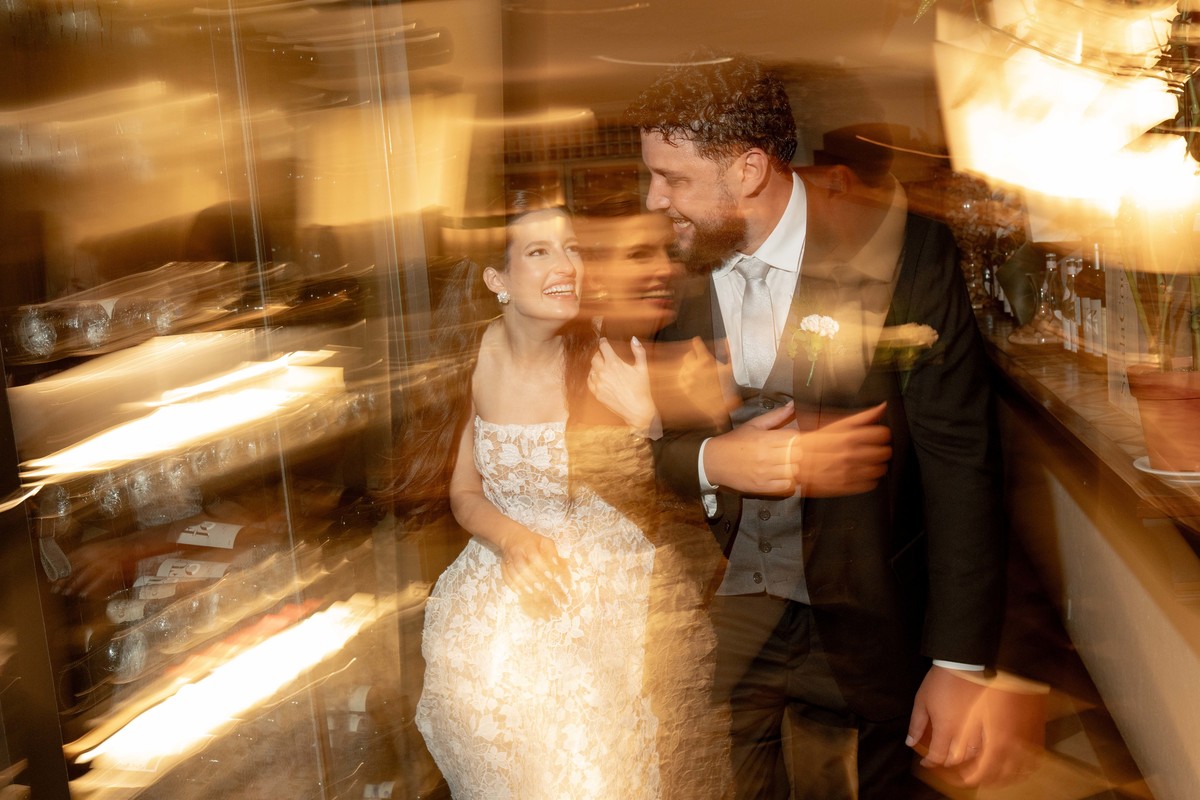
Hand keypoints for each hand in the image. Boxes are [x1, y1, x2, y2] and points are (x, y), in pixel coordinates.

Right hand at [496, 526, 571, 618]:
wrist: (512, 536)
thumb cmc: (533, 541)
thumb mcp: (544, 541)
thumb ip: (552, 552)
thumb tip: (557, 564)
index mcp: (528, 545)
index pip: (534, 556)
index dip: (542, 567)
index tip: (550, 576)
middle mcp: (517, 552)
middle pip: (521, 566)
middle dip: (530, 578)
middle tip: (541, 588)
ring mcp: (508, 559)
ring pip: (512, 572)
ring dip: (521, 583)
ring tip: (531, 592)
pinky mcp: (503, 565)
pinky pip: (506, 576)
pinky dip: (512, 585)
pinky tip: (519, 593)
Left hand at [588, 337, 656, 432]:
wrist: (637, 409)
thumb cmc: (641, 389)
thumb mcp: (643, 368)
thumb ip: (639, 351)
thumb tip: (634, 339)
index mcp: (614, 363)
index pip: (603, 347)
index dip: (603, 342)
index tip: (604, 341)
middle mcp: (604, 372)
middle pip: (595, 357)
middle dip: (599, 353)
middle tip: (603, 354)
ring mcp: (599, 383)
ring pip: (591, 369)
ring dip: (596, 365)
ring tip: (603, 366)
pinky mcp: (597, 393)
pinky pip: (589, 380)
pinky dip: (593, 376)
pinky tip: (599, 377)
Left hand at [678, 337, 738, 424]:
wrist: (717, 407)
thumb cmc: (726, 389)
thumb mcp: (731, 369)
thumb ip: (730, 353)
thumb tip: (728, 340)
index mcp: (705, 360)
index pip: (697, 345)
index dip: (698, 343)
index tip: (697, 341)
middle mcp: (694, 367)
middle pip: (688, 355)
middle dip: (693, 355)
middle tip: (698, 358)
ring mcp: (687, 377)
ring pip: (683, 365)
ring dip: (689, 365)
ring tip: (695, 368)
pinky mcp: (684, 387)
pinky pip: (680, 376)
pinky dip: (684, 375)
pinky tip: (690, 377)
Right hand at [703, 402, 798, 495]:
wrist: (713, 461)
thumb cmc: (733, 442)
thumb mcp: (753, 425)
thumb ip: (775, 416)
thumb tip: (792, 405)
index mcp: (764, 438)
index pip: (794, 437)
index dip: (795, 437)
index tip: (790, 439)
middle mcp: (765, 456)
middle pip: (798, 454)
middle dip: (796, 451)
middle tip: (788, 451)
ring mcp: (764, 473)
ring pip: (794, 470)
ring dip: (792, 466)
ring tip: (784, 464)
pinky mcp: (762, 487)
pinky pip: (787, 486)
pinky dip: (787, 481)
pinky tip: (780, 475)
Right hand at [793, 403, 891, 496]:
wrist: (791, 462)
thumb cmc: (813, 442)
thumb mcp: (836, 424)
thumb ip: (862, 416)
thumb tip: (882, 407)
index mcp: (847, 436)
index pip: (882, 434)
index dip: (883, 434)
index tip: (877, 435)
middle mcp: (849, 455)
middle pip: (884, 452)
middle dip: (882, 449)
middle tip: (873, 448)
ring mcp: (847, 472)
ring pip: (880, 469)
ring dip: (878, 465)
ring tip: (868, 461)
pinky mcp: (844, 487)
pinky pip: (870, 484)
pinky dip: (869, 479)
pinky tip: (861, 472)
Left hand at [907, 666, 1045, 787]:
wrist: (967, 660)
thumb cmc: (944, 678)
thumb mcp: (922, 699)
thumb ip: (917, 724)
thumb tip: (910, 742)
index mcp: (947, 729)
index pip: (938, 757)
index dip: (930, 763)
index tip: (927, 762)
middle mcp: (967, 735)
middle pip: (958, 761)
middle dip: (949, 765)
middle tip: (944, 761)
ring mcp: (986, 731)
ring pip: (981, 760)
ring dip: (972, 767)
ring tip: (967, 766)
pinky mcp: (1000, 726)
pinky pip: (1002, 753)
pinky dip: (996, 761)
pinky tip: (993, 762)